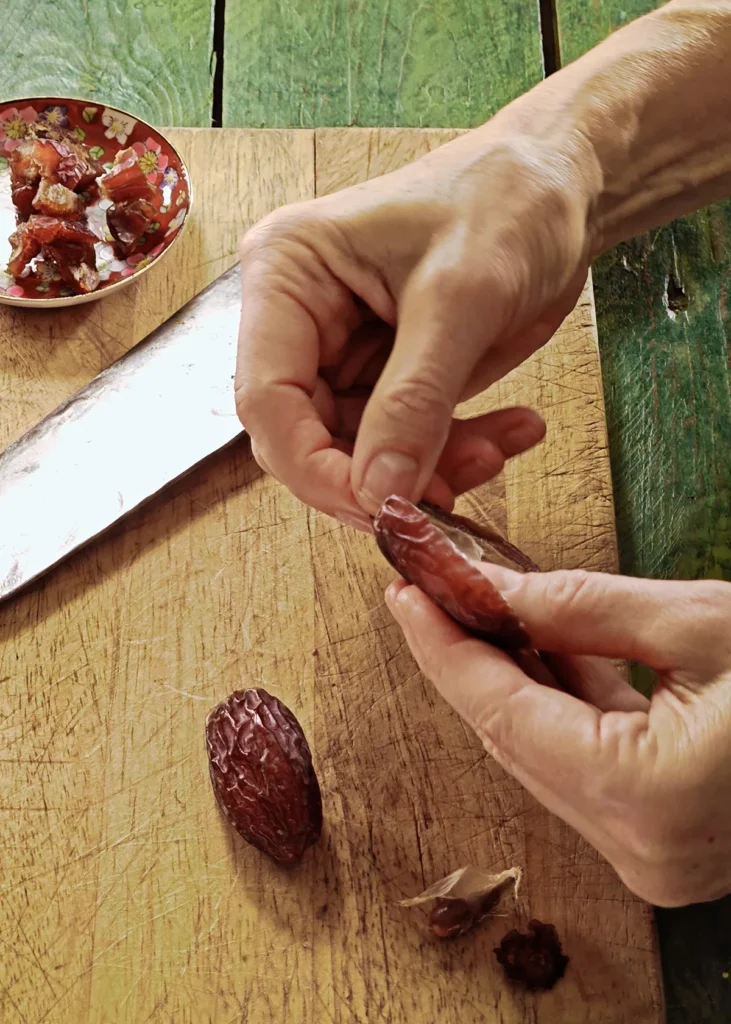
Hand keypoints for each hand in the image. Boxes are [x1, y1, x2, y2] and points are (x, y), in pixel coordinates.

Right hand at [235, 118, 594, 527]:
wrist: (560, 187)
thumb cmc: (506, 201)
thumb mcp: (463, 299)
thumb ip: (416, 401)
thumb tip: (380, 492)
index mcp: (288, 275)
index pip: (267, 398)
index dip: (314, 466)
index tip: (379, 505)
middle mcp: (300, 320)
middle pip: (305, 438)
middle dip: (377, 476)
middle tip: (445, 495)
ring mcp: (342, 352)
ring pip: (358, 453)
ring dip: (428, 471)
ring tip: (498, 449)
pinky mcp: (386, 376)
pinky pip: (402, 443)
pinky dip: (454, 455)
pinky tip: (510, 433)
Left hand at [385, 566, 730, 906]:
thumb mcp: (703, 622)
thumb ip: (585, 610)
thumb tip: (494, 591)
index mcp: (646, 798)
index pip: (505, 714)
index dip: (444, 649)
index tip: (405, 595)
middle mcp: (639, 848)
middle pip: (512, 738)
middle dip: (466, 659)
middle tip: (428, 593)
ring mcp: (652, 855)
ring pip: (541, 754)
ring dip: (506, 680)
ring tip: (471, 611)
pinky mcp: (662, 841)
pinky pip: (582, 765)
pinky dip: (554, 707)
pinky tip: (533, 650)